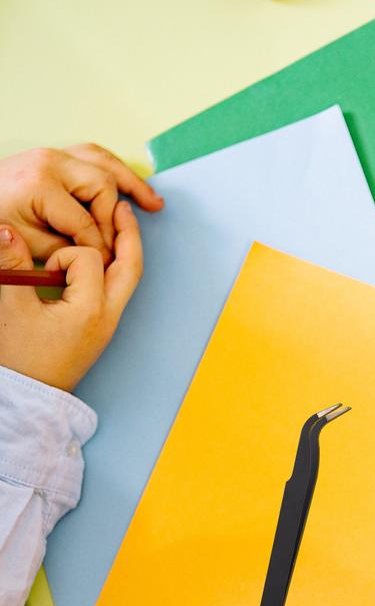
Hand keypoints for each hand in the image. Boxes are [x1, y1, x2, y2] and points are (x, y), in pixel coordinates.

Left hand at [0, 146, 160, 265]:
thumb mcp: (28, 242)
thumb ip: (68, 248)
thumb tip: (101, 252)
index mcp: (40, 184)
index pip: (86, 220)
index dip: (100, 245)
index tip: (106, 263)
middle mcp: (50, 161)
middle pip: (102, 184)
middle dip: (114, 216)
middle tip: (125, 239)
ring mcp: (53, 154)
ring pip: (104, 162)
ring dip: (132, 182)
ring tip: (154, 203)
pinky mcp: (55, 155)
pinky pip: (94, 156)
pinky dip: (117, 170)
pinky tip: (133, 186)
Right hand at [0, 209, 141, 390]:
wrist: (30, 400)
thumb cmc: (20, 360)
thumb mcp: (9, 310)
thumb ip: (9, 267)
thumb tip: (4, 229)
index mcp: (90, 310)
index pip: (88, 259)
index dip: (64, 253)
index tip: (43, 268)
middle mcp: (107, 316)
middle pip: (129, 268)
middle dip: (128, 236)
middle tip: (121, 206)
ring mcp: (108, 324)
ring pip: (126, 280)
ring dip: (122, 251)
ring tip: (117, 223)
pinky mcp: (101, 328)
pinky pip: (115, 291)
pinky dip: (111, 269)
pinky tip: (100, 257)